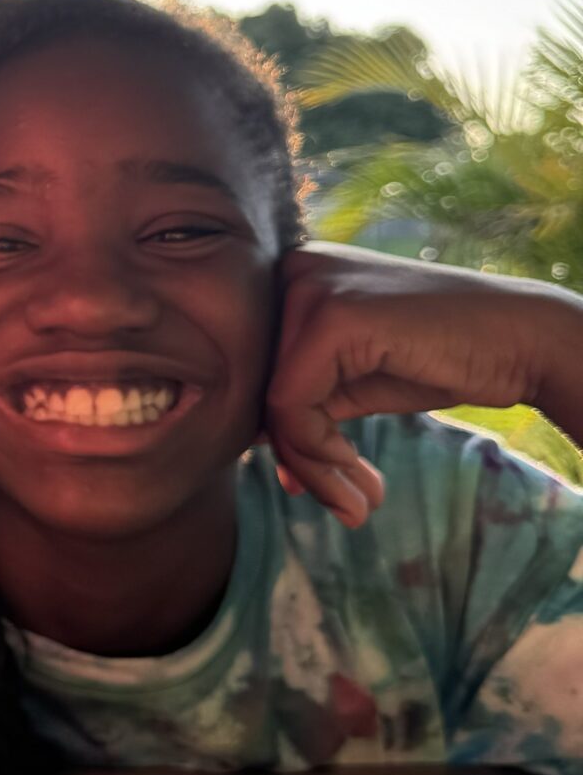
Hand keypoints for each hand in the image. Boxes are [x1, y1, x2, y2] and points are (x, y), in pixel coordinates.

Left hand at [267, 243, 551, 524]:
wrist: (523, 342)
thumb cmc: (443, 358)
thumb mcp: (354, 380)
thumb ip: (303, 401)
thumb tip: (252, 445)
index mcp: (291, 274)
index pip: (257, 369)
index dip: (283, 438)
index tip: (314, 485)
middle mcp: (291, 268)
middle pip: (260, 386)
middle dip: (299, 459)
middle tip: (345, 505)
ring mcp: (309, 286)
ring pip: (273, 404)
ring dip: (314, 469)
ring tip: (356, 506)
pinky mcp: (331, 317)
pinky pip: (293, 405)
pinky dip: (321, 454)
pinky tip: (361, 479)